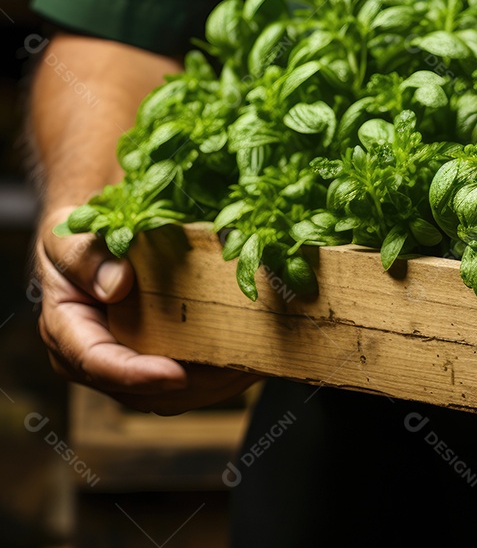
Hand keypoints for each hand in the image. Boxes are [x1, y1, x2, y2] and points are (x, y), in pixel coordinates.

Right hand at [34, 206, 258, 414]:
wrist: (93, 242)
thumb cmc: (78, 238)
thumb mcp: (68, 236)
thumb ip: (86, 257)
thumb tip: (117, 284)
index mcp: (68, 332)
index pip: (99, 364)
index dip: (138, 375)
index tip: (176, 374)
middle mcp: (96, 361)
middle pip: (144, 391)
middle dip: (194, 384)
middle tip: (238, 367)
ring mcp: (129, 366)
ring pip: (173, 395)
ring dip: (216, 385)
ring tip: (254, 362)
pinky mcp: (157, 362)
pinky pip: (191, 383)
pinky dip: (222, 375)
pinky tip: (253, 357)